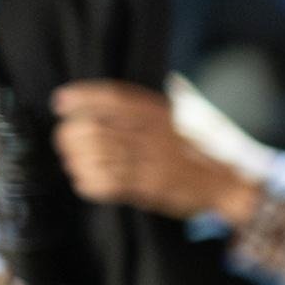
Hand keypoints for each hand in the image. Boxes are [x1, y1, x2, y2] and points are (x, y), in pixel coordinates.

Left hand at [52, 78, 270, 225]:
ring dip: (76, 160)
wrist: (224, 184)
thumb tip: (110, 97)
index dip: (81, 97)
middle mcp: (152, 134)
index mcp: (158, 113)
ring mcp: (150, 162)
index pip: (112, 98)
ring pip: (95, 156)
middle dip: (69, 135)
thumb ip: (148, 106)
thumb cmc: (194, 151)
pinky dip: (88, 183)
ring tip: (74, 163)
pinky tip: (86, 182)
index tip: (60, 102)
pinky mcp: (149, 188)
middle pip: (94, 128)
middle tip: (65, 141)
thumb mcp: (176, 118)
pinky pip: (106, 184)